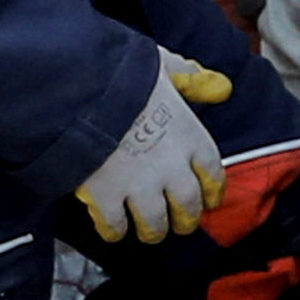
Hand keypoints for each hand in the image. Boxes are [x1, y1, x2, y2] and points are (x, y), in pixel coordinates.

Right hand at [75, 59, 236, 243]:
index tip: (210, 201)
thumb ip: (190, 79)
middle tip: (181, 225)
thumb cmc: (120, 76)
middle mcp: (171, 166)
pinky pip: (115, 226)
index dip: (213, 191)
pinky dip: (114, 231)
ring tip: (149, 232)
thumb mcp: (162, 67)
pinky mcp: (105, 197)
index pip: (214, 174)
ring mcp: (139, 185)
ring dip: (153, 231)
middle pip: (188, 206)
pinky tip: (113, 229)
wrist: (79, 92)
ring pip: (155, 224)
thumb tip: (220, 87)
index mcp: (189, 136)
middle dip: (185, 220)